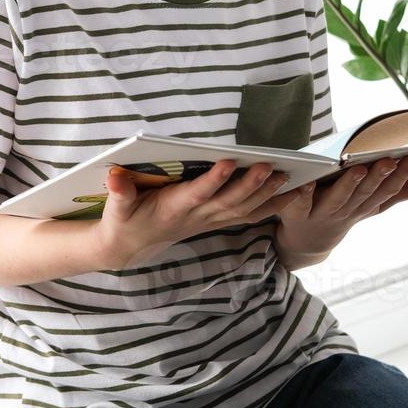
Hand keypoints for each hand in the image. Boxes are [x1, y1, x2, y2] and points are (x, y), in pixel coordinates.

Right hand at [96, 159, 304, 269]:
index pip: (196, 194)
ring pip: (244, 210)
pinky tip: (293, 193)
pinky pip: (250, 215)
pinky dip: (273, 205)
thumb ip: (119, 193)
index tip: (228, 162)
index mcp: (172, 209)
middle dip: (251, 185)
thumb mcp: (116, 208)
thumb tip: (114, 176)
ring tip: (290, 176)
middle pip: (229, 202)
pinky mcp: (216, 220)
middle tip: (271, 165)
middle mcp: (196, 216)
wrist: (130, 246)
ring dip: (268, 195)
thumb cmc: (123, 221)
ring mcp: (209, 220)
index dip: (212, 180)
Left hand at [273, 155, 407, 261]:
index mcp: (366, 205)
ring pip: (338, 199)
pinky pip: (300, 203)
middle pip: (365, 194)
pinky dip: (304, 193)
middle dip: (378, 177)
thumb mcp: (374, 202)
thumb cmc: (344, 210)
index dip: (401, 177)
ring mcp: (322, 214)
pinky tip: (308, 181)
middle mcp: (347, 211)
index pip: (387, 191)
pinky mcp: (296, 213)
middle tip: (389, 160)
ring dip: (348, 186)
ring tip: (358, 169)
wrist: (306, 240)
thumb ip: (404, 190)